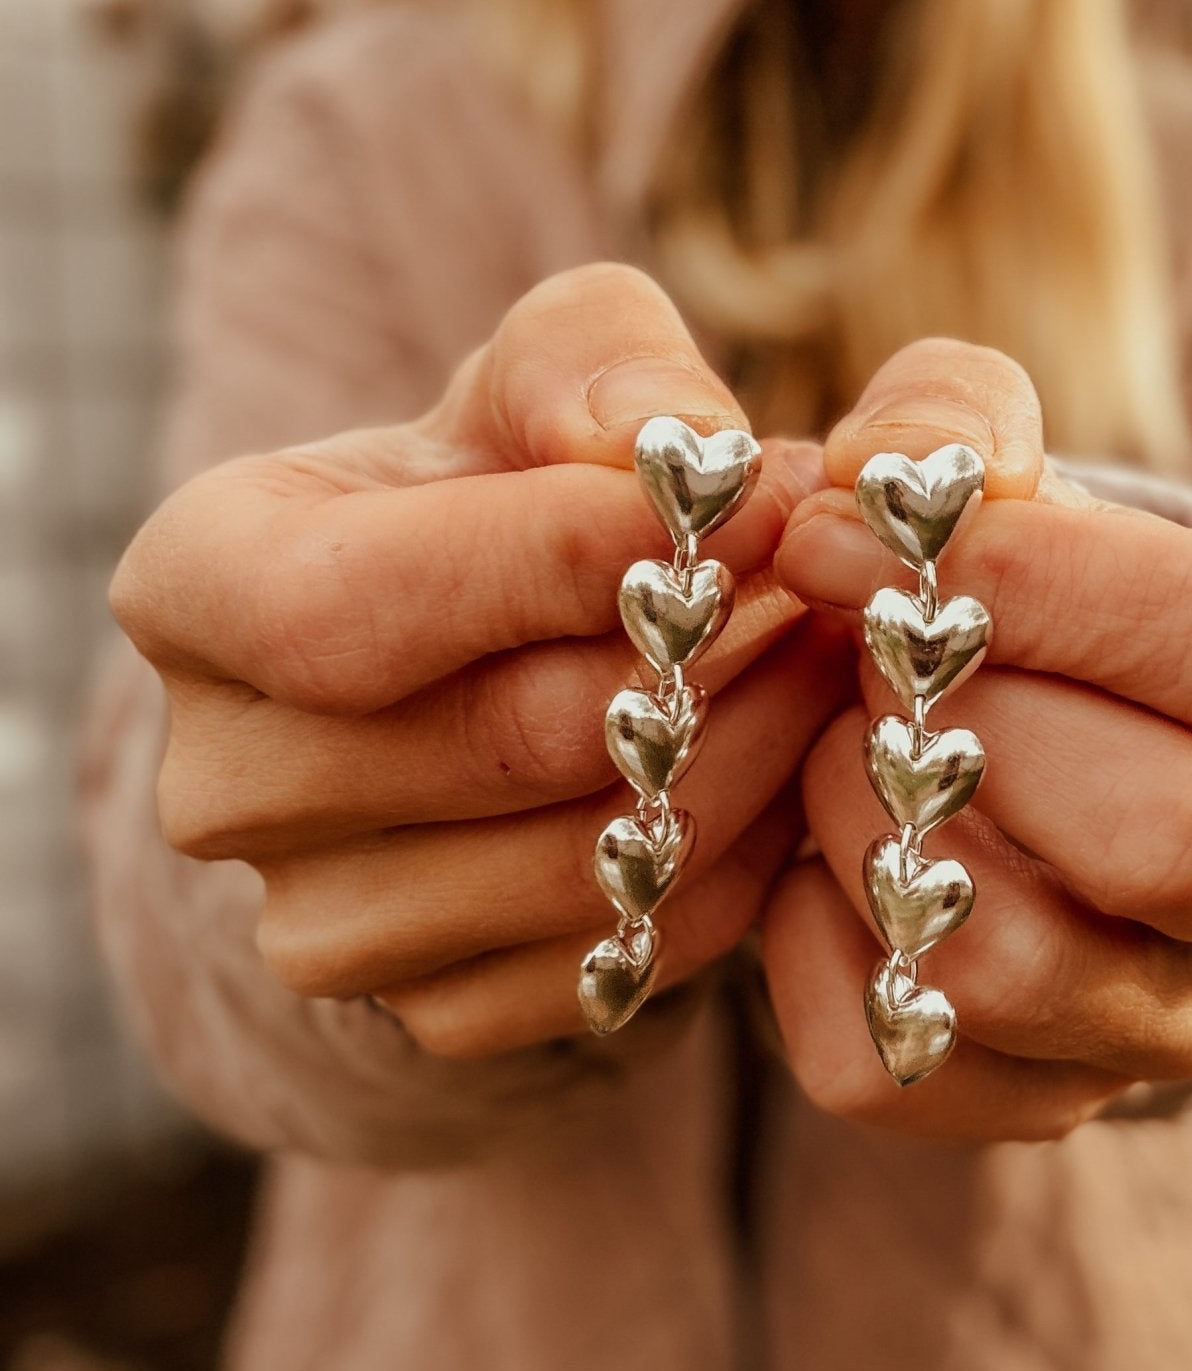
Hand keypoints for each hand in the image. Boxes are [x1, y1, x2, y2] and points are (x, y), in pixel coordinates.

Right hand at [111, 264, 849, 1056]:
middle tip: (819, 571)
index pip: (341, 606)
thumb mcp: (535, 375)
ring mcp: (320, 921)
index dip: (547, 560)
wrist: (488, 658)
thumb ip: (594, 359)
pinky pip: (631, 957)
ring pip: (587, 863)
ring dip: (750, 747)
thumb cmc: (504, 487)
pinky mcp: (432, 1010)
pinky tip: (780, 759)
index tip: (736, 501)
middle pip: (497, 742)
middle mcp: (223, 780)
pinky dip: (740, 858)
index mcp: (193, 590)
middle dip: (696, 650)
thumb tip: (663, 444)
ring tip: (816, 647)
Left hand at [766, 341, 1191, 1141]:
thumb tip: (886, 478)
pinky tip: (822, 865)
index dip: (1054, 584)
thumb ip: (945, 422)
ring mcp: (1162, 1015)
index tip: (864, 537)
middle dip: (966, 731)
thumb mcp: (984, 467)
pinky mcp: (1033, 1099)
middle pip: (1169, 838)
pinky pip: (892, 1059)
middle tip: (860, 661)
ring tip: (841, 754)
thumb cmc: (997, 591)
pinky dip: (810, 951)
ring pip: (1020, 967)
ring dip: (878, 834)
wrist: (982, 737)